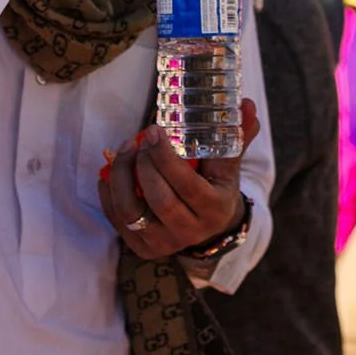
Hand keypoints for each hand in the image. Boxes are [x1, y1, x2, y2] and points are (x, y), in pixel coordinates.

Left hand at [100, 98, 261, 261]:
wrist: (211, 226)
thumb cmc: (217, 187)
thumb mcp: (228, 164)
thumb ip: (236, 136)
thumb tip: (247, 105)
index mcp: (214, 209)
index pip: (187, 185)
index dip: (165, 158)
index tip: (153, 131)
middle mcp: (191, 232)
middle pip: (159, 200)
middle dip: (142, 165)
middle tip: (137, 141)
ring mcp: (165, 244)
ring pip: (132, 213)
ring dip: (120, 178)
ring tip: (124, 153)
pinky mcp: (144, 249)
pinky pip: (118, 222)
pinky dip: (108, 195)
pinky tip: (109, 174)